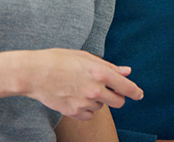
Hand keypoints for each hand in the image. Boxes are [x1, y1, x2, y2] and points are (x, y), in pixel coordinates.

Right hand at [17, 49, 142, 120]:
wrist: (34, 73)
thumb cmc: (60, 60)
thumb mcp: (86, 57)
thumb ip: (109, 67)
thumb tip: (127, 71)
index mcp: (100, 73)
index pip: (127, 87)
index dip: (136, 92)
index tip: (139, 95)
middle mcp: (95, 89)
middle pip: (118, 102)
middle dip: (116, 97)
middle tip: (108, 91)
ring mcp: (84, 102)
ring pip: (101, 107)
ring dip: (98, 101)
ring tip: (82, 88)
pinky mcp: (72, 112)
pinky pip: (88, 115)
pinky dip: (87, 110)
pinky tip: (78, 99)